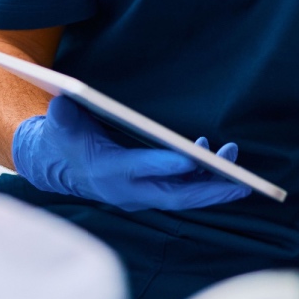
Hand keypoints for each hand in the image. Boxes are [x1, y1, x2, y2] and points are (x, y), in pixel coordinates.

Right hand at [11, 95, 250, 211]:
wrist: (57, 166)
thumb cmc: (63, 139)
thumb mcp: (58, 125)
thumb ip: (62, 115)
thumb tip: (63, 102)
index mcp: (108, 170)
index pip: (141, 169)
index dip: (166, 165)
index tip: (194, 157)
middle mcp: (128, 190)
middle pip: (174, 195)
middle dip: (209, 190)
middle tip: (242, 183)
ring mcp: (140, 195)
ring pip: (184, 197)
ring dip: (214, 187)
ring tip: (240, 170)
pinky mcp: (149, 193)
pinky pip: (182, 192)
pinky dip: (205, 182)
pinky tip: (221, 162)